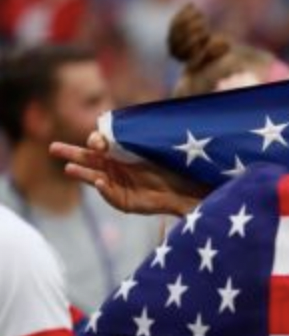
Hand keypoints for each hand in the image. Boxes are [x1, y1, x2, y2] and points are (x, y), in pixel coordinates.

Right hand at [49, 131, 207, 216]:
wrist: (189, 188)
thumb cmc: (172, 165)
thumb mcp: (150, 148)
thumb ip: (130, 141)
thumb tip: (110, 134)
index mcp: (119, 152)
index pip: (99, 143)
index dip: (96, 140)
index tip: (99, 141)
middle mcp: (115, 167)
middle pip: (89, 159)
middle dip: (72, 153)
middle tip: (53, 148)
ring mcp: (119, 185)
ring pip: (95, 177)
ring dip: (82, 173)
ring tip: (69, 169)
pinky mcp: (125, 201)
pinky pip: (111, 195)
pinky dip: (105, 189)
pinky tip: (101, 181)